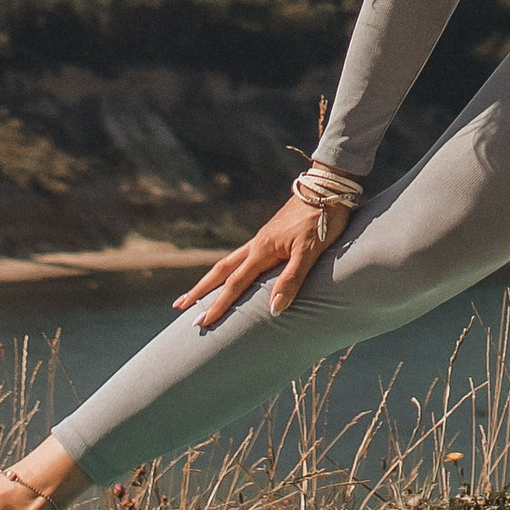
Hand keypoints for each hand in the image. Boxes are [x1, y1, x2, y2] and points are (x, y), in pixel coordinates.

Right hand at [174, 196, 341, 329]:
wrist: (329, 186)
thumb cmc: (322, 218)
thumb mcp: (309, 251)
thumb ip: (292, 279)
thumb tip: (274, 309)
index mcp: (262, 250)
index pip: (234, 283)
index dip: (218, 304)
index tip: (201, 322)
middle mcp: (257, 244)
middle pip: (221, 271)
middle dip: (201, 290)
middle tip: (180, 307)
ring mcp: (263, 239)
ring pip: (230, 262)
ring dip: (212, 279)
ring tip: (197, 292)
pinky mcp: (272, 235)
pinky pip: (244, 257)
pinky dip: (231, 270)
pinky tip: (234, 274)